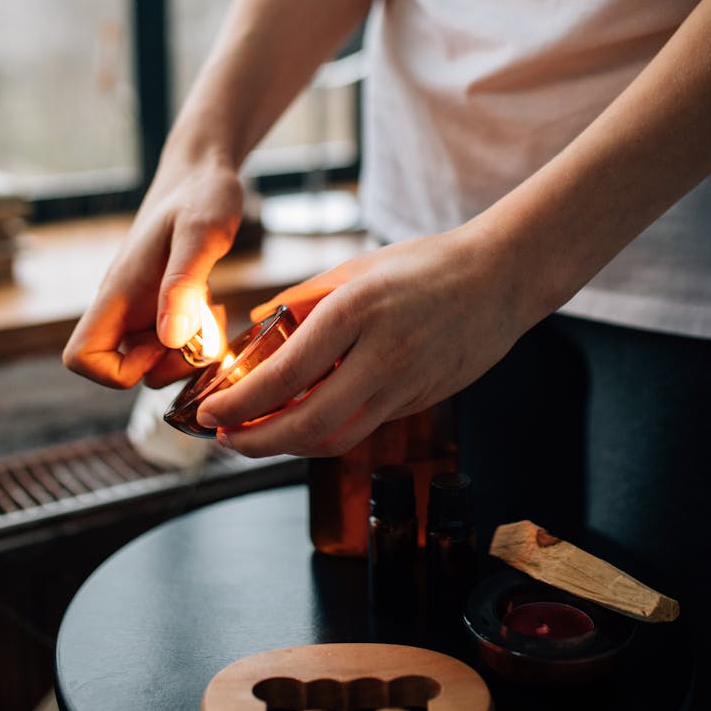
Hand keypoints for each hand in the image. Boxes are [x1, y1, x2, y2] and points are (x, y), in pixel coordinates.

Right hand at [62, 152, 242, 388]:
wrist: (202, 172)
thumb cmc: (201, 194)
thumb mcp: (202, 233)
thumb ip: (184, 283)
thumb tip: (171, 339)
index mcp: (119, 292)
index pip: (81, 356)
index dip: (116, 371)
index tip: (160, 346)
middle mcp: (124, 306)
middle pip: (121, 370)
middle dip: (169, 366)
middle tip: (205, 334)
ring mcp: (143, 307)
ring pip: (152, 361)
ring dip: (187, 355)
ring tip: (213, 314)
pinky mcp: (164, 305)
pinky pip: (171, 343)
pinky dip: (196, 340)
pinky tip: (212, 307)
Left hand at [195, 220, 531, 456]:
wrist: (499, 280)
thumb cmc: (426, 264)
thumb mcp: (356, 267)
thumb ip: (304, 301)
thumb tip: (258, 327)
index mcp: (357, 311)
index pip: (286, 374)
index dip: (241, 402)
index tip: (211, 411)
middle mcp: (381, 356)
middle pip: (306, 424)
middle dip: (254, 441)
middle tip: (224, 437)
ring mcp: (405, 386)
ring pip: (335, 438)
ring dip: (287, 446)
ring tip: (254, 436)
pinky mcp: (419, 403)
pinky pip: (361, 428)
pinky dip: (322, 433)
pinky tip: (299, 423)